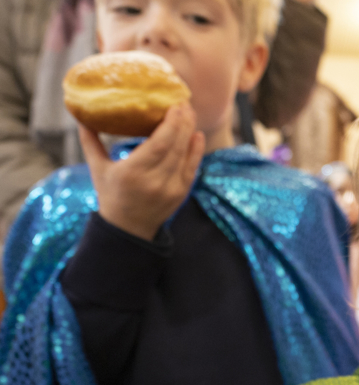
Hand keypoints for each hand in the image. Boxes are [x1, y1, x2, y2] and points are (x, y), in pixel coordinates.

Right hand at [79, 103, 204, 239]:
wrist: (129, 229)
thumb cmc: (111, 195)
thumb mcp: (98, 169)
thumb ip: (91, 142)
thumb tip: (81, 115)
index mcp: (133, 173)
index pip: (159, 145)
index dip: (171, 124)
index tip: (174, 105)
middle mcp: (155, 181)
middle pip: (175, 146)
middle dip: (183, 122)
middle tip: (184, 101)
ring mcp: (171, 189)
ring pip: (185, 155)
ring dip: (190, 131)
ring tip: (189, 112)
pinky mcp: (182, 193)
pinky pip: (192, 167)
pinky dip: (196, 150)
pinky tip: (197, 134)